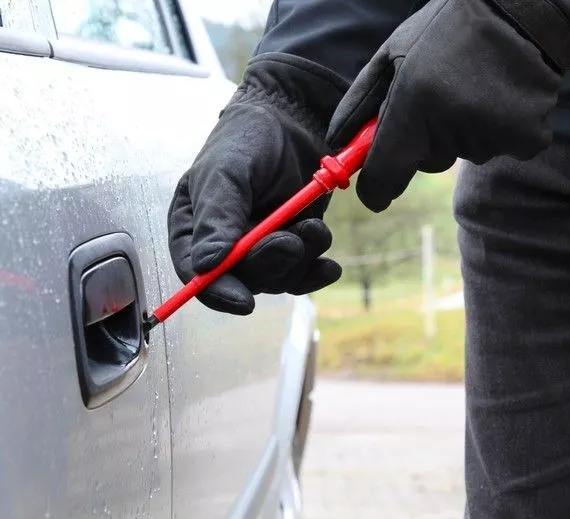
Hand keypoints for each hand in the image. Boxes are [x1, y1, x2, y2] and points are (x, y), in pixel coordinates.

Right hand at [168, 54, 348, 313]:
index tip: (243, 301)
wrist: (295, 119)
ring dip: (299, 260)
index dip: (217, 293)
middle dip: (270, 265)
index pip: (197, 274)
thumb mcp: (226, 173)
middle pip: (243, 280)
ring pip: (277, 277)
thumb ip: (216, 217)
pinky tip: (329, 265)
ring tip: (313, 227)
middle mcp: (225, 244)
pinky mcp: (293, 243)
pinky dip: (316, 270)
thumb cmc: (248, 139)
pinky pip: (302, 272)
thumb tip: (207, 266)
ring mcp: (261, 247)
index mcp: (193, 228)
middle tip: (291, 240)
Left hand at [326, 0, 564, 211]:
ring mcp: (491, 135)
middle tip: (443, 94)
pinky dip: (502, 130)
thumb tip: (337, 143)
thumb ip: (360, 102)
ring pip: (465, 153)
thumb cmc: (448, 29)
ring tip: (478, 86)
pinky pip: (502, 150)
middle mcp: (451, 125)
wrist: (522, 8)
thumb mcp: (394, 52)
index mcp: (413, 103)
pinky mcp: (527, 140)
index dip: (376, 189)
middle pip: (427, 163)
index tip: (375, 191)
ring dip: (466, 130)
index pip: (384, 176)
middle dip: (428, 139)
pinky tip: (505, 96)